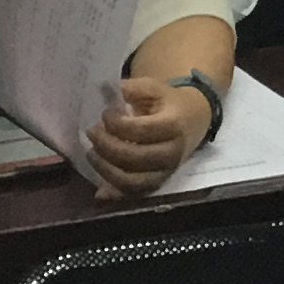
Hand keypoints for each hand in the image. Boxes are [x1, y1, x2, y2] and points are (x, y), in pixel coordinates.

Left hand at [85, 74, 213, 198]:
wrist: (192, 121)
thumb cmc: (168, 104)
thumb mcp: (155, 88)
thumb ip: (133, 88)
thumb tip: (108, 90)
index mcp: (174, 125)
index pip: (140, 130)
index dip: (116, 123)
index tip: (105, 114)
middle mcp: (172, 152)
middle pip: (134, 157)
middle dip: (106, 146)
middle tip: (92, 132)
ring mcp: (165, 172)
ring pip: (132, 181)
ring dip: (106, 170)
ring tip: (91, 153)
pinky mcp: (158, 184)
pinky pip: (134, 195)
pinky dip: (115, 194)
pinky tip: (99, 190)